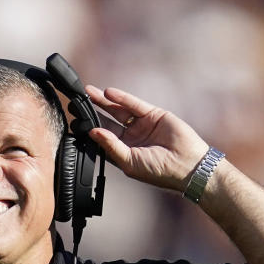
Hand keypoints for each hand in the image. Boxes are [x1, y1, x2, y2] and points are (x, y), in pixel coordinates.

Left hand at [85, 85, 209, 191]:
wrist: (187, 164)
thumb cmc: (158, 171)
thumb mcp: (129, 161)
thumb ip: (110, 146)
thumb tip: (93, 132)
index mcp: (124, 152)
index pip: (102, 138)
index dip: (90, 130)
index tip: (76, 122)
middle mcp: (131, 138)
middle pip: (107, 122)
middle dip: (92, 112)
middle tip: (77, 103)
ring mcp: (142, 125)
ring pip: (119, 110)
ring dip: (104, 101)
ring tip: (88, 92)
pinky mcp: (153, 114)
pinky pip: (133, 104)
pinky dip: (121, 98)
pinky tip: (108, 93)